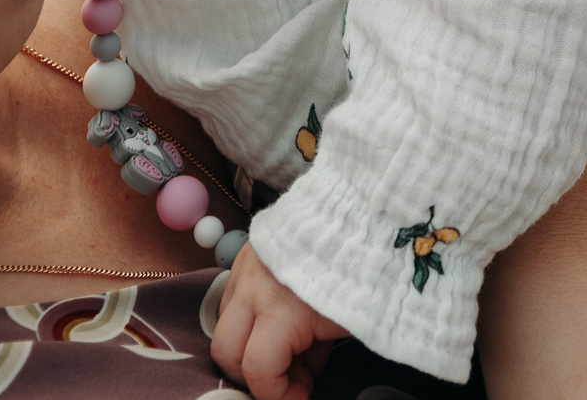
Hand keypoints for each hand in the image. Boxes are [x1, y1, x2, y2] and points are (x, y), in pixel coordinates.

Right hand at [210, 245, 350, 399]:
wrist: (358, 206)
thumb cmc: (362, 268)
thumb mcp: (347, 322)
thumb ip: (315, 355)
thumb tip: (299, 378)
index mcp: (282, 309)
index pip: (257, 369)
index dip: (275, 396)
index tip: (300, 399)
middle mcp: (252, 289)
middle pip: (225, 353)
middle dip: (251, 375)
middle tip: (286, 378)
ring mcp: (243, 270)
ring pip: (223, 325)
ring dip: (246, 345)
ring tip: (287, 345)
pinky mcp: (244, 255)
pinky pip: (232, 299)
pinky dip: (248, 318)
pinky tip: (279, 317)